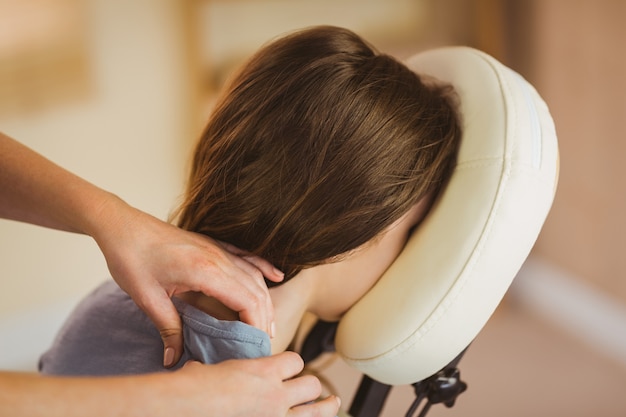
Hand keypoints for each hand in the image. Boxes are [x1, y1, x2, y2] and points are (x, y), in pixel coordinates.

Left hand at [91, 196, 283, 366]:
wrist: (122, 226)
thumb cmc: (130, 259)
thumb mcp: (147, 298)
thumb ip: (167, 328)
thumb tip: (174, 359)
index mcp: (205, 272)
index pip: (247, 301)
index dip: (256, 325)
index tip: (256, 346)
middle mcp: (218, 258)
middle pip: (256, 291)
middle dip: (265, 318)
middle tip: (263, 344)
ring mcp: (217, 249)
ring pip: (254, 275)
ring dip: (265, 299)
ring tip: (269, 324)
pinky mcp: (213, 244)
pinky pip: (246, 257)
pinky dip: (263, 268)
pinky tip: (276, 276)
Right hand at [173, 352, 340, 416]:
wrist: (187, 406)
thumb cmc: (193, 388)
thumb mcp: (213, 369)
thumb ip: (224, 371)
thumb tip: (205, 369)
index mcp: (264, 372)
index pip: (296, 361)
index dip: (292, 364)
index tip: (288, 368)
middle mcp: (276, 395)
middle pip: (312, 384)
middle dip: (311, 386)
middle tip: (310, 388)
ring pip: (317, 410)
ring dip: (326, 407)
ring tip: (333, 402)